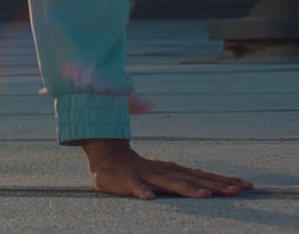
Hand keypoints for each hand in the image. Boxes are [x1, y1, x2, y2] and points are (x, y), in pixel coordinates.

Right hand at [82, 139, 253, 199]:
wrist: (108, 157)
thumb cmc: (139, 169)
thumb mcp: (164, 172)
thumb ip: (184, 176)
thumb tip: (207, 180)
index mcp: (175, 171)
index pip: (204, 176)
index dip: (225, 181)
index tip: (247, 186)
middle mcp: (166, 172)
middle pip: (195, 180)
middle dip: (217, 185)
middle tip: (238, 191)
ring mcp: (148, 176)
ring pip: (170, 183)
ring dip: (187, 189)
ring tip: (205, 195)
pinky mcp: (128, 181)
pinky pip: (136, 187)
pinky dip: (142, 191)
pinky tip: (149, 197)